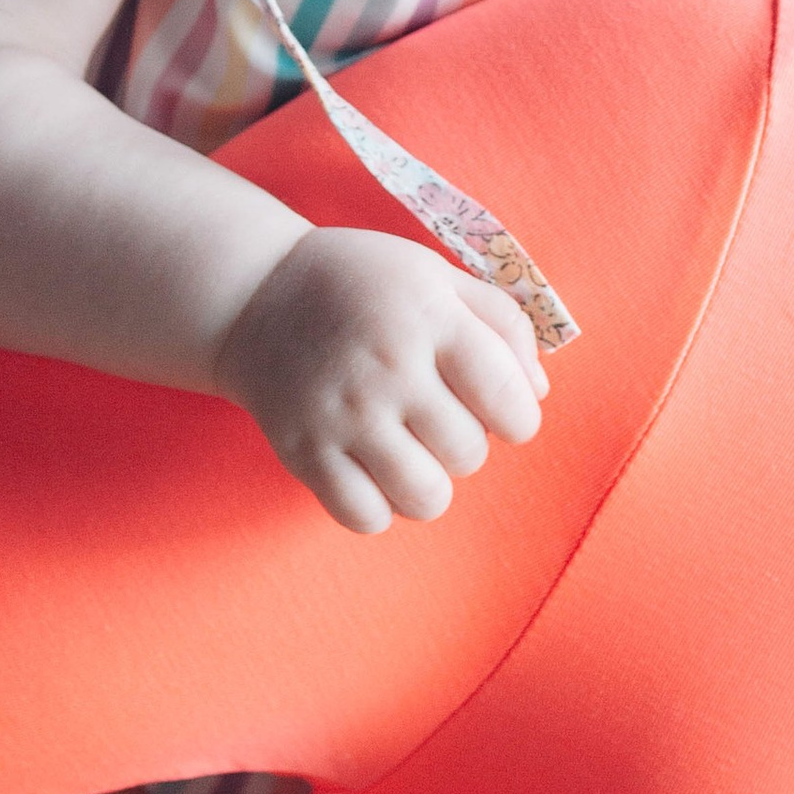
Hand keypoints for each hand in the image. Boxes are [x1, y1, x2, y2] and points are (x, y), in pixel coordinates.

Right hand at [213, 230, 548, 533]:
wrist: (254, 294)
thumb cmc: (362, 284)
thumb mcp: (437, 275)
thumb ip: (502, 324)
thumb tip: (539, 393)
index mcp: (430, 319)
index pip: (508, 400)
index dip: (519, 418)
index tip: (500, 410)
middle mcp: (387, 368)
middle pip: (468, 454)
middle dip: (466, 443)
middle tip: (435, 416)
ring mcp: (342, 415)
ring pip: (425, 498)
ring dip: (430, 483)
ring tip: (411, 451)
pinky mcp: (303, 452)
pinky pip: (366, 517)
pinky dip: (379, 506)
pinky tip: (372, 470)